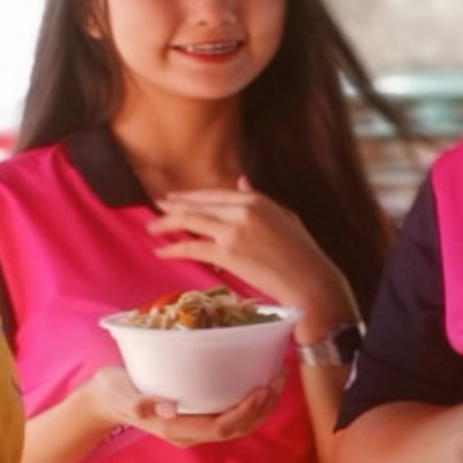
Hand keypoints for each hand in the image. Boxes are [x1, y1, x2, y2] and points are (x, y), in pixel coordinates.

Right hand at [83, 366, 281, 445]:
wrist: (107, 399)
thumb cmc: (114, 393)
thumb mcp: (122, 394)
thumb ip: (138, 401)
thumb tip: (163, 409)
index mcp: (177, 430)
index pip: (220, 428)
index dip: (245, 413)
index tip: (261, 389)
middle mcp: (191, 432)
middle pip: (236, 428)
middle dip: (262, 408)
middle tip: (277, 378)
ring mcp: (196, 426)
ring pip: (238, 423)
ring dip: (261, 404)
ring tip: (277, 377)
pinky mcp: (198, 414)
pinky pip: (230, 412)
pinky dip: (249, 399)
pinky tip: (258, 377)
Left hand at [146, 184, 357, 329]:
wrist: (311, 282)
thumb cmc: (303, 254)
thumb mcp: (283, 216)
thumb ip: (259, 198)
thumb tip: (242, 180)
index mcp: (256, 199)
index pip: (213, 194)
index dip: (190, 196)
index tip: (174, 198)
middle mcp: (242, 210)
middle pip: (198, 204)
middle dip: (173, 207)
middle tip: (156, 209)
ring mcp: (234, 231)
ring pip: (190, 221)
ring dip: (167, 224)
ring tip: (152, 228)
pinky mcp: (228, 254)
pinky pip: (192, 247)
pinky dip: (173, 249)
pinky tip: (162, 251)